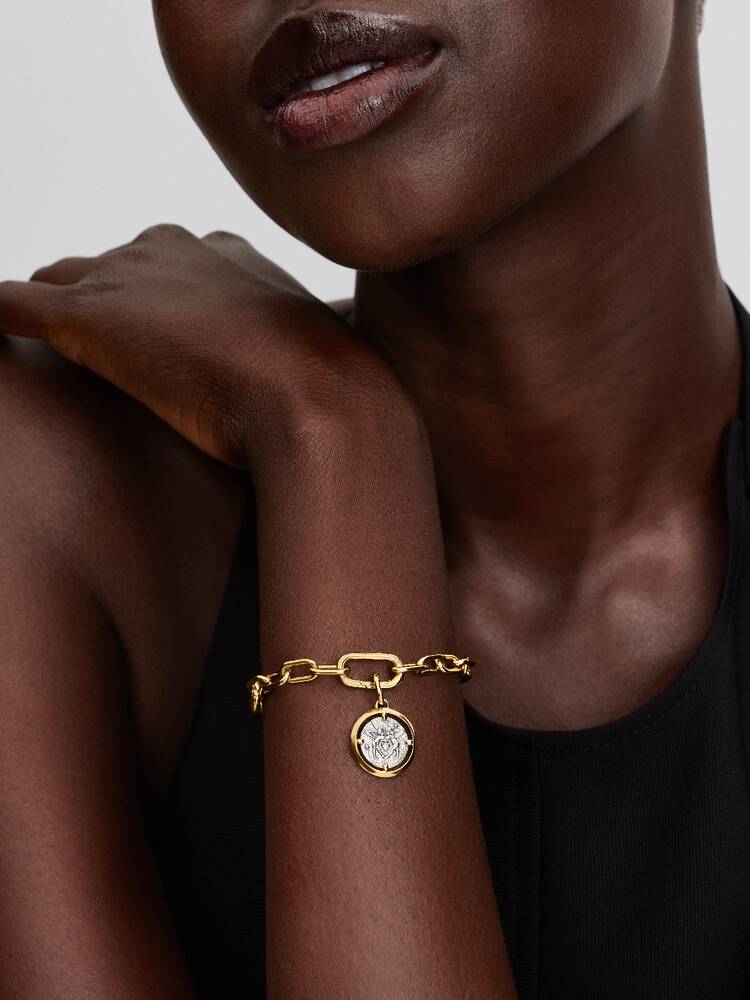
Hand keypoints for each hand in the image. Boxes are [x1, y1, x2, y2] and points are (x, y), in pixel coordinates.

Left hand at [0, 225, 404, 468]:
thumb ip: (304, 353)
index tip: (158, 339)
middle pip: (107, 266)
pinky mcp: (84, 321)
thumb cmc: (339, 392)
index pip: (165, 263)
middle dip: (100, 301)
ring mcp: (124, 281)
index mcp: (225, 252)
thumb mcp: (323, 358)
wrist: (325, 401)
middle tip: (101, 347)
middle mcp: (169, 250)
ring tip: (36, 335)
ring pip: (61, 281)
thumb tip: (344, 385)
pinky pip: (12, 304)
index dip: (155, 302)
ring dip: (52, 309)